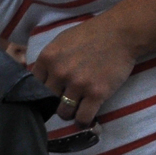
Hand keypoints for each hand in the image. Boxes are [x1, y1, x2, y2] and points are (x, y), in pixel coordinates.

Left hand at [28, 14, 136, 128]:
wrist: (121, 33)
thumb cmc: (91, 35)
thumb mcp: (60, 42)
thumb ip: (48, 60)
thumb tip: (38, 79)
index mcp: (47, 58)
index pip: (34, 85)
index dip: (41, 91)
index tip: (50, 93)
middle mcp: (59, 73)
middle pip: (47, 100)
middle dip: (55, 102)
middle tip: (65, 100)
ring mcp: (78, 84)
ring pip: (63, 112)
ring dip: (69, 113)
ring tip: (76, 108)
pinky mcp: (96, 93)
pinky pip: (83, 118)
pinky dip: (83, 121)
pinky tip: (85, 118)